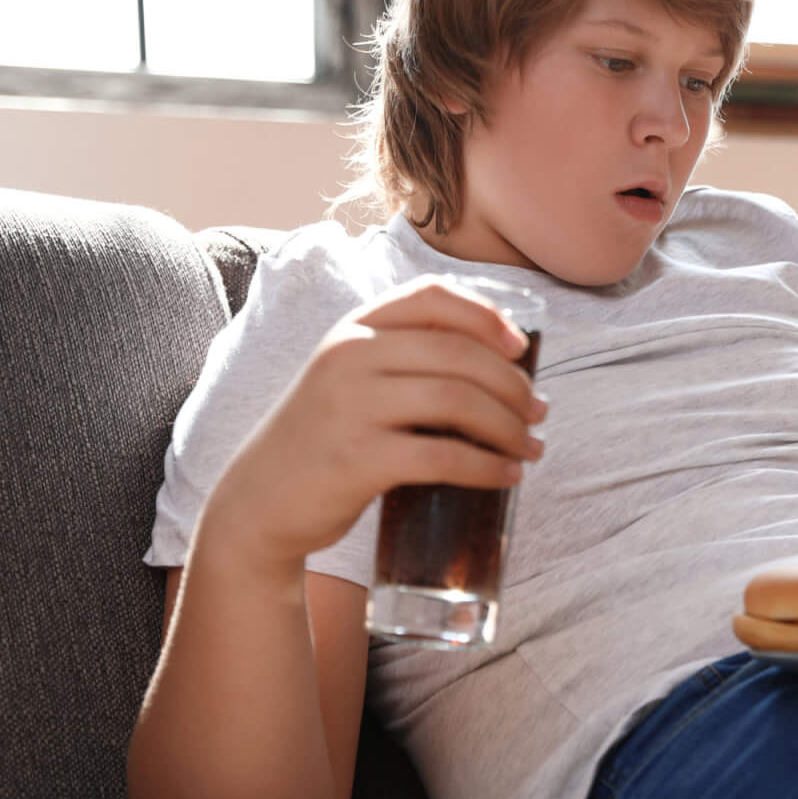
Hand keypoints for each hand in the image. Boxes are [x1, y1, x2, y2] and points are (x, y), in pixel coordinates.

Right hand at [201, 277, 546, 573]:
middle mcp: (349, 357)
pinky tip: (507, 477)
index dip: (486, 315)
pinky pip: (443, 457)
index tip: (520, 348)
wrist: (258, 501)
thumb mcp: (347, 380)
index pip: (432, 297)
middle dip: (512, 384)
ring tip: (531, 447)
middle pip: (458, 354)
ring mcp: (352, 407)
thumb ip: (399, 360)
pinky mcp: (358, 460)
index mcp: (351, 330)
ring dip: (509, 427)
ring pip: (457, 402)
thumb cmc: (322, 440)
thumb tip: (498, 366)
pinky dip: (487, 468)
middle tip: (539, 412)